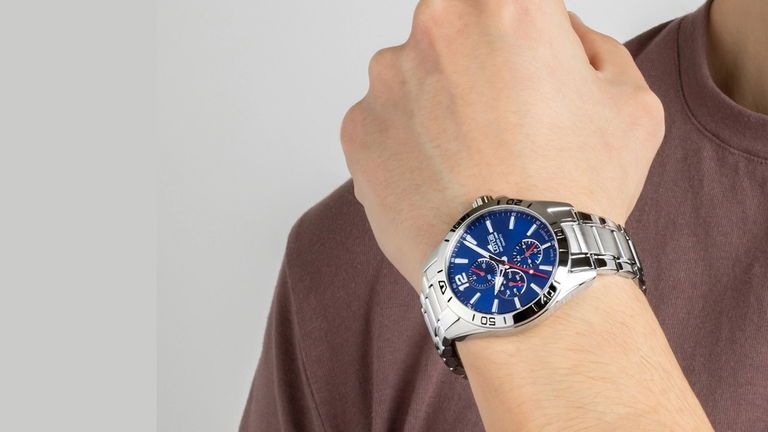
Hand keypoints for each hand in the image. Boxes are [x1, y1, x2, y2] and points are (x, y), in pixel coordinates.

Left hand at [340, 1, 663, 290]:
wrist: (518, 271)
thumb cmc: (577, 190)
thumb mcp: (630, 101)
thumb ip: (589, 44)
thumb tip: (557, 34)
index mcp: (509, 5)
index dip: (522, 33)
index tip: (522, 66)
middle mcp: (438, 27)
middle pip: (455, 25)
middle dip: (477, 60)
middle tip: (503, 117)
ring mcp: (388, 80)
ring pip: (414, 74)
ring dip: (437, 103)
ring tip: (471, 161)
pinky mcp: (357, 129)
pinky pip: (384, 122)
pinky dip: (407, 144)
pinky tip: (440, 181)